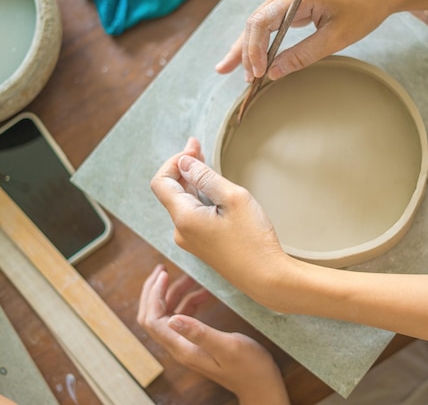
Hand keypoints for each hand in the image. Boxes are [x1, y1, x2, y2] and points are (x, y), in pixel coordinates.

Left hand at [137, 265, 289, 404]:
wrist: (261, 384)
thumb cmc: (249, 367)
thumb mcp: (227, 345)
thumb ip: (200, 332)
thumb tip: (172, 318)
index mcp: (183, 348)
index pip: (153, 320)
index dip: (153, 295)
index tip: (165, 274)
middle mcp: (180, 347)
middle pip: (154, 317)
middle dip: (155, 291)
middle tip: (163, 269)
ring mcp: (188, 344)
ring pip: (169, 315)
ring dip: (174, 294)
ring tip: (189, 276)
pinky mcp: (197, 342)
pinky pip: (184, 317)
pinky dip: (189, 302)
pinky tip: (203, 293)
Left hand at [150, 137, 290, 302]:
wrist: (267, 278)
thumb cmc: (254, 239)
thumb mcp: (233, 198)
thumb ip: (205, 177)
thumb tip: (184, 162)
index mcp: (184, 218)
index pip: (161, 182)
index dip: (173, 161)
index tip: (194, 149)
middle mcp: (181, 231)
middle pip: (171, 191)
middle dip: (183, 168)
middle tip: (200, 148)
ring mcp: (191, 241)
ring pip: (183, 203)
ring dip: (192, 183)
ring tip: (208, 166)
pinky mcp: (202, 246)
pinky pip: (193, 216)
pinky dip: (199, 198)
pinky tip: (214, 192)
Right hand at [215, 0, 394, 81]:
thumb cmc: (363, 8)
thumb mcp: (335, 37)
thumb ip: (303, 55)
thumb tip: (274, 73)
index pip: (262, 21)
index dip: (255, 49)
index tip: (258, 72)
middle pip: (254, 22)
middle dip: (243, 51)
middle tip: (235, 75)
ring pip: (258, 23)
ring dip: (246, 47)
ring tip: (228, 67)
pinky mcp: (293, 6)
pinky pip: (269, 24)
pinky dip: (259, 41)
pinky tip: (248, 56)